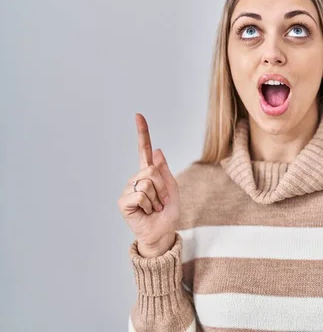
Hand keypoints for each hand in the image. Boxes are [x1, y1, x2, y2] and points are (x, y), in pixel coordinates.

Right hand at [117, 113, 179, 257]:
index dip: (142, 133)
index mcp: (149, 173)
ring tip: (154, 207)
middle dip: (163, 187)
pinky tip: (145, 211)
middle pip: (152, 170)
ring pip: (147, 183)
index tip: (138, 115)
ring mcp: (128, 189)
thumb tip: (156, 150)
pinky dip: (148, 205)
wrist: (162, 233)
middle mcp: (136, 179)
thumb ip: (165, 171)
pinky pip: (140, 194)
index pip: (143, 150)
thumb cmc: (167, 213)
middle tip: (161, 201)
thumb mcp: (173, 190)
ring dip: (157, 198)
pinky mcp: (123, 201)